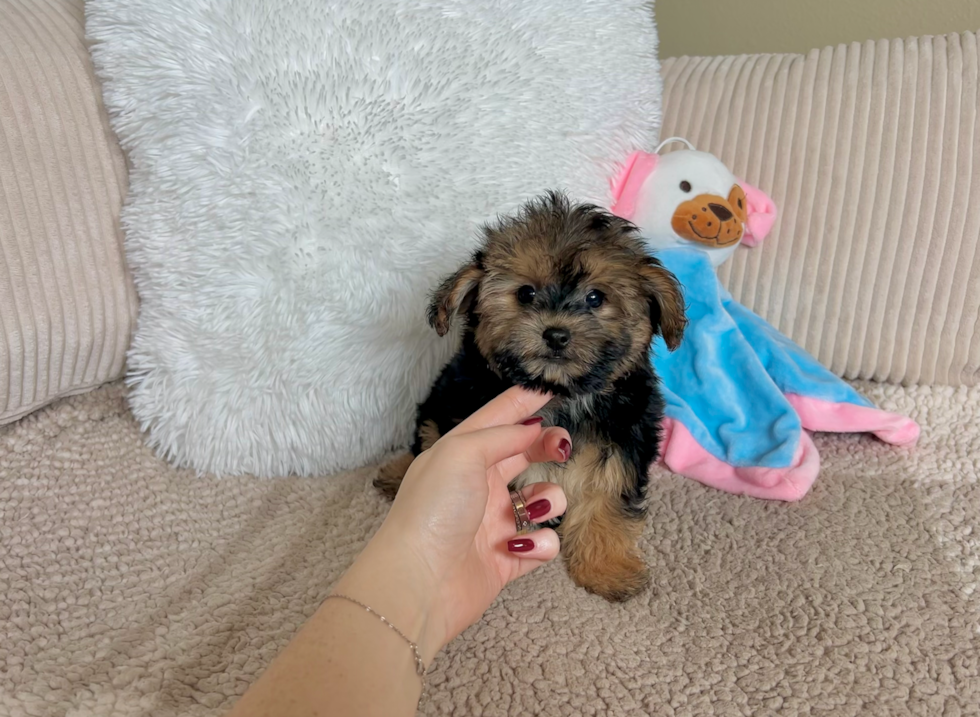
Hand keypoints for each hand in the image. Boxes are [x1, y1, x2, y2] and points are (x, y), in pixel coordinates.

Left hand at [335, 387, 570, 662]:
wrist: (419, 582)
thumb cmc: (432, 510)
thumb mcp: (461, 453)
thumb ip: (500, 434)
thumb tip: (531, 429)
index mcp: (462, 455)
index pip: (498, 419)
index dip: (524, 401)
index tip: (553, 387)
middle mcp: (478, 485)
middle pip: (523, 454)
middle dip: (546, 446)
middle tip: (561, 446)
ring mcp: (493, 522)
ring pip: (541, 500)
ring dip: (549, 499)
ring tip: (536, 507)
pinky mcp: (507, 559)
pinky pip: (542, 544)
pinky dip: (540, 544)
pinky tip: (519, 547)